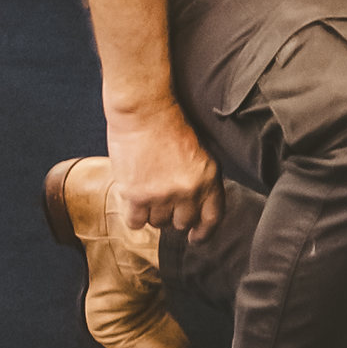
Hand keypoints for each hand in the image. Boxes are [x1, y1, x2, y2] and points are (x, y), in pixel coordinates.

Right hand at [105, 101, 224, 239]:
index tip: (195, 237)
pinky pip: (136, 223)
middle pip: (182, 223)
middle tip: (162, 199)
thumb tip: (193, 210)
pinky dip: (134, 214)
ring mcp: (162, 195)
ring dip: (152, 213)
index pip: (212, 217)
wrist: (144, 110)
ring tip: (147, 190)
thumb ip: (199, 181)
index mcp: (208, 177)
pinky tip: (134, 198)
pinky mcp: (137, 196)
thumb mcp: (198, 153)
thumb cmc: (169, 125)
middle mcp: (188, 190)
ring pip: (158, 224)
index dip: (203, 232)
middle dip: (172, 215)